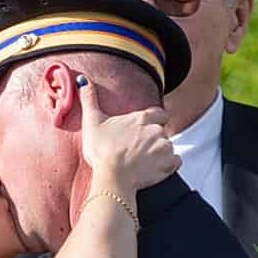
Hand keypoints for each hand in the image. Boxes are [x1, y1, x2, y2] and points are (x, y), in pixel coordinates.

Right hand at [78, 80, 177, 199]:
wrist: (111, 178)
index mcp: (142, 118)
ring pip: (168, 146)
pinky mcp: (168, 164)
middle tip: (137, 150)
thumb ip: (89, 99)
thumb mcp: (92, 121)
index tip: (142, 131)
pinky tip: (153, 169)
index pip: (159, 114)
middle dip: (153, 139)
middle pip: (162, 131)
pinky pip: (176, 161)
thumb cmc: (101, 150)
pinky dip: (168, 165)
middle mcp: (156, 130)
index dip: (153, 121)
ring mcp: (164, 147)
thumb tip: (82, 79)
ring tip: (142, 161)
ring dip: (159, 152)